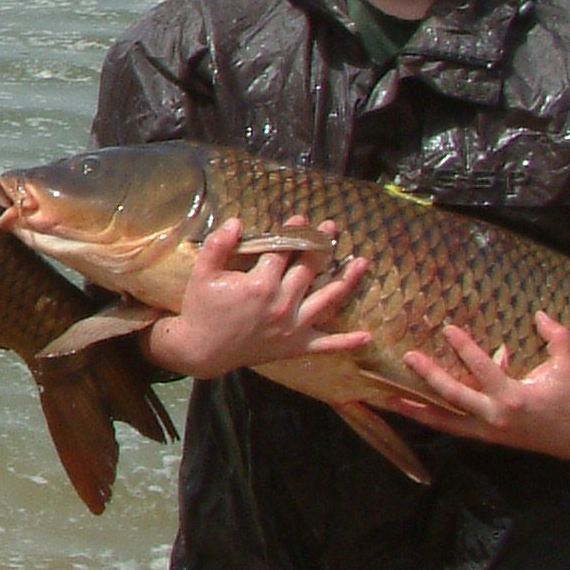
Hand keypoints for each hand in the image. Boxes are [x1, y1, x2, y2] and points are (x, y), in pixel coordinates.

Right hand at [144, 217, 372, 379]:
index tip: (301, 218)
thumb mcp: (202, 273)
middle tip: (331, 227)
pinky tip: (367, 337)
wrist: (201, 351)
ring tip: (362, 262)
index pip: (283, 251)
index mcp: (260, 284)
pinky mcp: (295, 346)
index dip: (293, 232)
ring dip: (346, 280)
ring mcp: (292, 326)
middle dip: (321, 245)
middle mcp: (282, 304)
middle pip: (309, 269)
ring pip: (327, 299)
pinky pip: (326, 345)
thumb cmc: (201, 309)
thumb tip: (237, 222)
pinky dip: (346, 342)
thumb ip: (219, 245)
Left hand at [373, 315, 569, 459]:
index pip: (482, 368)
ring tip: (392, 400)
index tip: (446, 329)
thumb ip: (556, 337)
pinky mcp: (487, 438)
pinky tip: (414, 411)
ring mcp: (489, 430)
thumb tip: (539, 313)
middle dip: (429, 377)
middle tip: (408, 358)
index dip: (464, 348)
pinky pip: (454, 428)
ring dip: (419, 410)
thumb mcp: (569, 365)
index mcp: (514, 396)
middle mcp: (496, 415)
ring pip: (447, 421)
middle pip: (454, 395)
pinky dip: (433, 420)